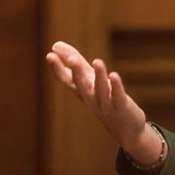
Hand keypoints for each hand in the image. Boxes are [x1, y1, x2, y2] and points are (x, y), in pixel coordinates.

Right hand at [45, 41, 157, 164]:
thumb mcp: (88, 80)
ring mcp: (106, 104)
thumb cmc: (103, 100)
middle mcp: (91, 98)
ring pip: (101, 90)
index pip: (66, 80)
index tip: (49, 55)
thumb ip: (74, 63)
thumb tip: (55, 45)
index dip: (58, 68)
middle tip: (72, 59)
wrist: (125, 129)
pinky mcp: (122, 106)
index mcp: (81, 91)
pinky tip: (114, 75)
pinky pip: (118, 96)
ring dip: (99, 76)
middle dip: (77, 72)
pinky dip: (116, 86)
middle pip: (81, 85)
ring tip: (98, 61)